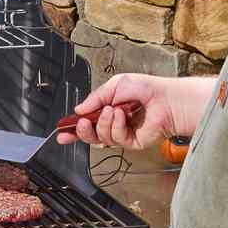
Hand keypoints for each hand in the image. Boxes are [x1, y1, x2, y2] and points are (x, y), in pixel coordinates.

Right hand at [57, 73, 190, 149]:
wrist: (166, 98)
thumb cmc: (146, 88)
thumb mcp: (114, 85)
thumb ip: (94, 98)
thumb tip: (78, 109)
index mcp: (108, 110)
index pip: (87, 123)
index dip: (73, 129)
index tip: (62, 132)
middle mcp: (114, 124)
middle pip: (91, 135)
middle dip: (82, 131)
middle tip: (81, 123)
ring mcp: (123, 134)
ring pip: (102, 138)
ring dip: (103, 124)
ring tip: (112, 110)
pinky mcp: (133, 142)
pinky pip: (116, 139)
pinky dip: (117, 126)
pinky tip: (122, 115)